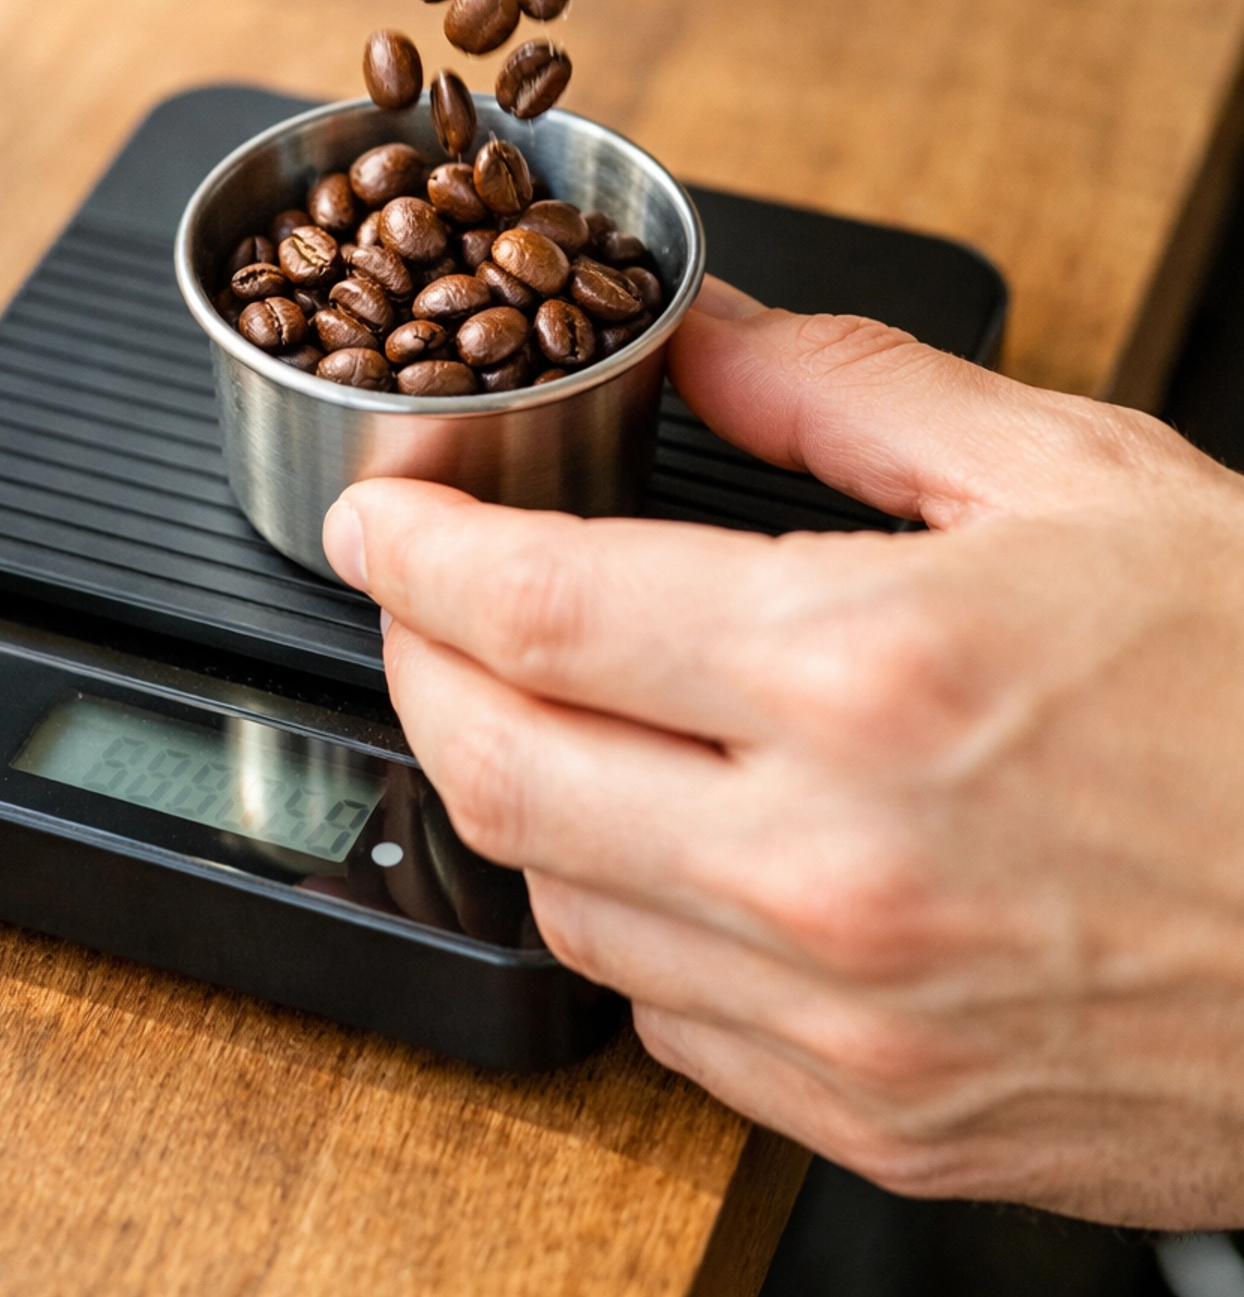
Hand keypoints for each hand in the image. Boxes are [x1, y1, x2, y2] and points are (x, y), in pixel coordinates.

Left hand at [323, 278, 1243, 1225]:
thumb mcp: (1075, 474)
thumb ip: (846, 393)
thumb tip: (703, 333)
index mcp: (866, 673)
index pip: (533, 612)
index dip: (414, 549)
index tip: (378, 512)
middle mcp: (829, 868)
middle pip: (499, 770)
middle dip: (417, 666)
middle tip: (422, 597)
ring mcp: (848, 1023)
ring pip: (561, 907)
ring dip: (513, 789)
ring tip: (538, 701)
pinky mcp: (884, 1120)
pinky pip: (667, 1024)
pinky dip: (625, 919)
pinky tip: (669, 842)